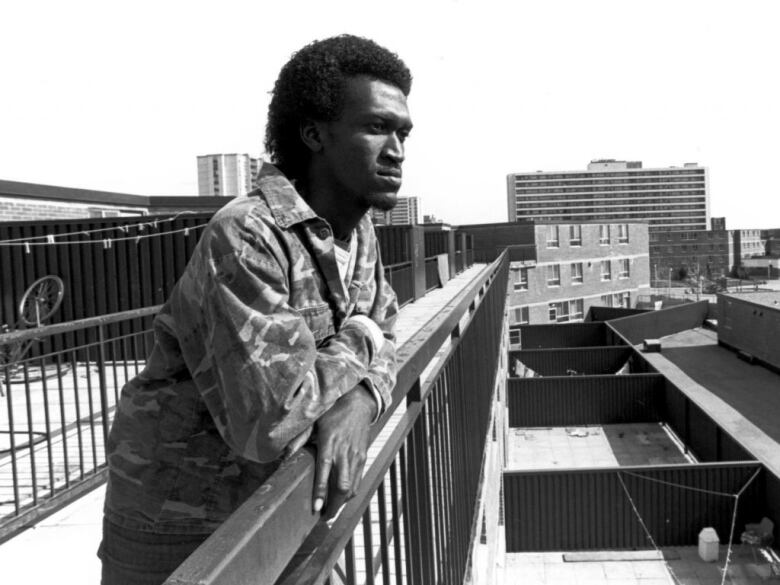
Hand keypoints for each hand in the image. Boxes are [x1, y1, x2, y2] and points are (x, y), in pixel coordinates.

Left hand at [312, 383, 376, 516]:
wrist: (359, 403)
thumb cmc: (333, 411)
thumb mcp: (314, 421)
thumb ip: (299, 440)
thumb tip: (284, 456)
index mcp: (330, 443)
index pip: (325, 472)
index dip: (320, 492)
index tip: (316, 508)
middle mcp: (344, 451)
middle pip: (343, 485)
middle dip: (334, 505)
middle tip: (324, 517)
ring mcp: (356, 455)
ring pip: (352, 486)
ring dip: (342, 502)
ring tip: (331, 511)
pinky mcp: (363, 456)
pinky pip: (359, 480)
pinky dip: (351, 492)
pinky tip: (342, 496)